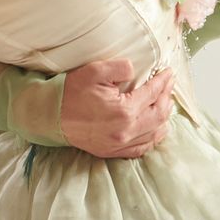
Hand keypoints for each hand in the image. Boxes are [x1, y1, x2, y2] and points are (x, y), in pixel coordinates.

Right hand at [59, 56, 174, 157]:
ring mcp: (119, 144)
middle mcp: (125, 131)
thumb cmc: (71, 92)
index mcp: (124, 111)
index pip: (152, 94)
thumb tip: (136, 70)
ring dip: (164, 118)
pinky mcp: (112, 151)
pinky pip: (141, 148)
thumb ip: (120, 68)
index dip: (163, 82)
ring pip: (154, 134)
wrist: (50, 116)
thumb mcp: (95, 71)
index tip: (169, 73)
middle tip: (168, 85)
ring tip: (165, 104)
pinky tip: (155, 128)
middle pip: (159, 115)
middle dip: (167, 97)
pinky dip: (153, 137)